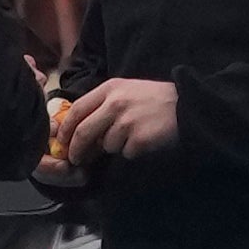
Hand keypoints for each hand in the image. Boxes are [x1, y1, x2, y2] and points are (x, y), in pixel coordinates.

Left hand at [53, 76, 182, 162]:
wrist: (186, 105)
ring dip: (114, 146)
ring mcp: (127, 121)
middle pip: (84, 132)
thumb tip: (79, 132)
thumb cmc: (153, 99)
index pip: (76, 110)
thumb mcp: (125, 91)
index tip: (62, 143)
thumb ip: (102, 106)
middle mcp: (115, 103)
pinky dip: (132, 151)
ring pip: (106, 145)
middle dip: (76, 149)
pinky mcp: (139, 138)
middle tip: (76, 159)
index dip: (66, 129)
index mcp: (110, 88)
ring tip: (132, 135)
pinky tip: (144, 139)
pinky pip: (125, 153)